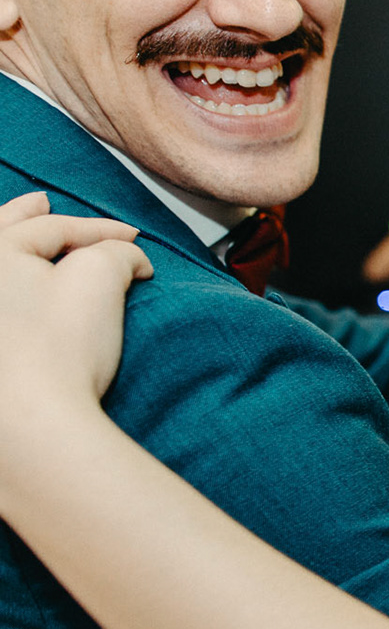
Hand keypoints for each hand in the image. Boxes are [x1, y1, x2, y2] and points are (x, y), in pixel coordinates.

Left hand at [0, 193, 152, 426]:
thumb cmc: (55, 351)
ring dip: (8, 249)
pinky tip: (17, 294)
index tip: (135, 240)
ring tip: (15, 237)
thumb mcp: (100, 279)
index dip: (101, 230)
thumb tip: (126, 256)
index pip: (53, 227)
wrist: (27, 425)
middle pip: (0, 235)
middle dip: (24, 217)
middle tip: (38, 202)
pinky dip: (7, 291)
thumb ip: (116, 252)